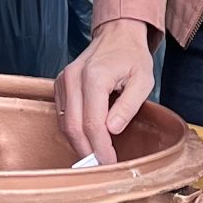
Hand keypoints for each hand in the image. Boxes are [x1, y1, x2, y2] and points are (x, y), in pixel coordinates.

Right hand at [56, 18, 155, 164]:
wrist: (117, 35)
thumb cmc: (132, 56)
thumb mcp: (143, 80)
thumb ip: (128, 106)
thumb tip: (112, 130)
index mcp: (94, 77)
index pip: (92, 123)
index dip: (100, 148)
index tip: (110, 163)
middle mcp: (73, 78)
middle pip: (73, 127)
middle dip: (87, 151)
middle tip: (101, 167)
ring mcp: (63, 81)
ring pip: (63, 123)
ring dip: (78, 143)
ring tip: (95, 156)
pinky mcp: (60, 85)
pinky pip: (61, 115)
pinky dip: (73, 131)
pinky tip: (87, 139)